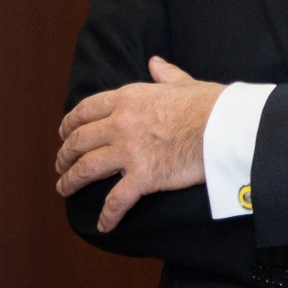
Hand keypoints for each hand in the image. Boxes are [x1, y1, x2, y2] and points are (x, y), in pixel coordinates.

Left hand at [55, 56, 223, 231]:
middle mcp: (121, 124)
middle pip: (79, 141)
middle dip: (65, 154)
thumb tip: (155, 62)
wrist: (226, 126)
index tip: (63, 133)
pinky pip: (117, 200)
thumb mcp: (184, 83)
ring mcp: (129, 151)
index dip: (69, 124)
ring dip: (71, 181)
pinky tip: (103, 225)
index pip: (85, 111)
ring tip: (64, 188)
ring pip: (86, 169)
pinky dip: (107, 215)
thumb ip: (165, 75)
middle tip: (61, 164)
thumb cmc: (210, 104)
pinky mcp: (143, 176)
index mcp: (128, 99)